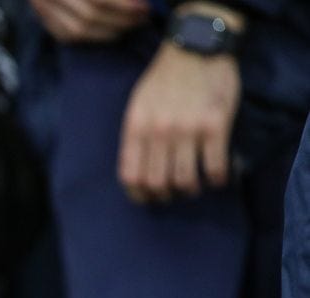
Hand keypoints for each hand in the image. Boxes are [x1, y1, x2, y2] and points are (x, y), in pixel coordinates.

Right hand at [29, 0, 149, 41]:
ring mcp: (42, 5)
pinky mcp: (43, 17)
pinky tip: (109, 32)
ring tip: (129, 26)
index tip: (145, 8)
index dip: (124, 7)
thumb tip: (138, 4)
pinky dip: (90, 37)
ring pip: (77, 31)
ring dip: (108, 33)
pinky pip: (66, 36)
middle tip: (142, 19)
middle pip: (88, 16)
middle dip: (120, 21)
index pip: (97, 1)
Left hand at [118, 42, 240, 202]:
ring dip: (191, 190)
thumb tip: (138, 173)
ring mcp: (187, 129)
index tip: (149, 198)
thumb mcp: (138, 106)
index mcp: (136, 128)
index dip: (139, 195)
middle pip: (157, 184)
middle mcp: (158, 131)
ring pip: (185, 180)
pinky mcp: (214, 125)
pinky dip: (217, 179)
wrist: (196, 48)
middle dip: (166, 196)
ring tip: (195, 184)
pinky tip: (218, 177)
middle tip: (175, 192)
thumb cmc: (164, 79)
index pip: (130, 176)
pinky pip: (214, 167)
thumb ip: (136, 137)